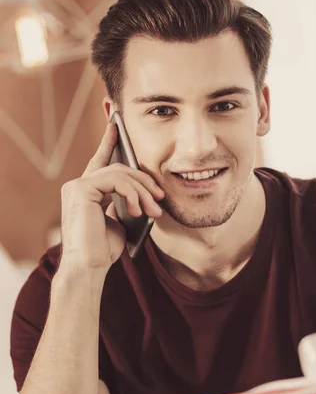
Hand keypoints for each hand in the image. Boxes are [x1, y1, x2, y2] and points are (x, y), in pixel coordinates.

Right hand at [59, 122, 164, 271]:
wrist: (89, 267)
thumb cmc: (102, 250)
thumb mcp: (119, 222)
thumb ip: (124, 203)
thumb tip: (142, 193)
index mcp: (86, 192)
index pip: (100, 162)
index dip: (108, 142)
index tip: (116, 126)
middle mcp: (78, 185)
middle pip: (118, 168)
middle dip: (143, 181)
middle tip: (160, 197)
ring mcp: (77, 186)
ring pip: (119, 173)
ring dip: (142, 191)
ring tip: (154, 211)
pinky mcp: (81, 189)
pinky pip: (115, 180)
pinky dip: (132, 194)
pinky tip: (138, 210)